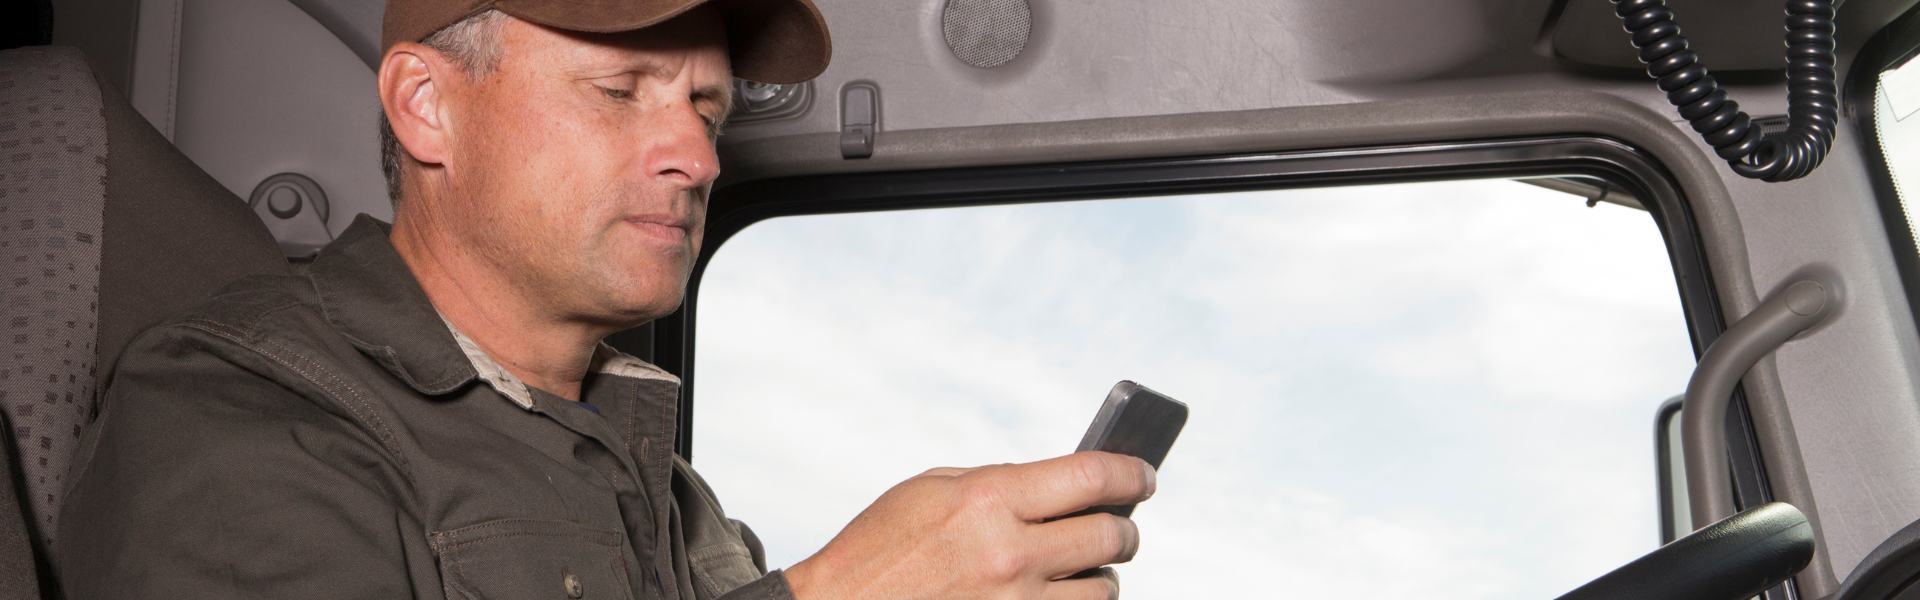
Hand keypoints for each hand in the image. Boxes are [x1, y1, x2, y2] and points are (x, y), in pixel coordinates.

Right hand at [784, 451, 1154, 599]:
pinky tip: (1059, 594)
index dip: (1130, 473)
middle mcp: (1008, 555)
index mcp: (987, 501)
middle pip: (1108, 536)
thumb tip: (1056, 486)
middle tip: (1121, 524)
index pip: (1090, 477)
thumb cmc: (877, 551)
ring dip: (1100, 577)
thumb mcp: (928, 491)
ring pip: (1101, 590)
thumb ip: (995, 482)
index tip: (1144, 475)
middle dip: (1125, 529)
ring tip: (1084, 567)